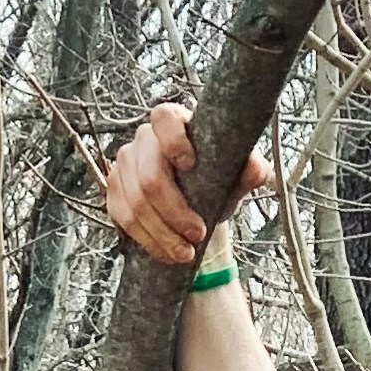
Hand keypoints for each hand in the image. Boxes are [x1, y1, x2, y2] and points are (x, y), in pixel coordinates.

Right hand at [102, 102, 271, 268]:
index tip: (189, 164)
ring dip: (162, 234)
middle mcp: (144, 140)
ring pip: (136, 203)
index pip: (163, 118)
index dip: (173, 140)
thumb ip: (249, 170)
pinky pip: (123, 218)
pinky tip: (167, 252)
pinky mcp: (114, 191)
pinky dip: (147, 240)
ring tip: (185, 252)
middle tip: (198, 234)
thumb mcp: (235, 175)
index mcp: (173, 122)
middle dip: (174, 212)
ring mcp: (125, 165)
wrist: (195, 203)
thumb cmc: (214, 179)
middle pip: (149, 176)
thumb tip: (256, 169)